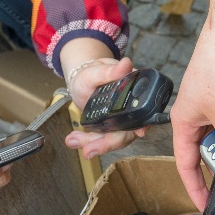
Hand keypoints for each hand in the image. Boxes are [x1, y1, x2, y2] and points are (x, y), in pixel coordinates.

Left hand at [60, 38, 144, 158]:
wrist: (81, 81)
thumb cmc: (90, 74)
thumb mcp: (95, 71)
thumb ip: (109, 71)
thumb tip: (126, 64)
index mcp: (133, 95)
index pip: (141, 114)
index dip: (141, 125)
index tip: (139, 132)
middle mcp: (130, 112)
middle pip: (125, 133)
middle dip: (106, 143)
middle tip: (88, 150)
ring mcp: (120, 122)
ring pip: (112, 139)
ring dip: (93, 144)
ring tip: (73, 140)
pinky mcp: (109, 129)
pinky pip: (102, 140)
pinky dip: (88, 142)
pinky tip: (73, 140)